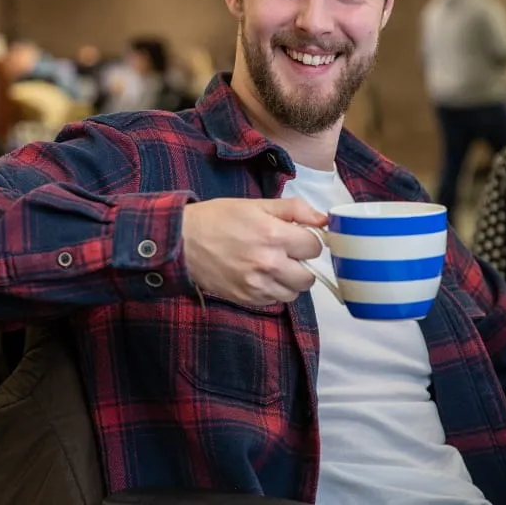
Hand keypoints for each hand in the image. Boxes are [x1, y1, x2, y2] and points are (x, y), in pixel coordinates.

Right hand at [181, 197, 327, 305]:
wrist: (182, 241)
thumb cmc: (219, 218)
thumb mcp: (256, 204)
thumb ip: (294, 209)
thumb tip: (323, 219)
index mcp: (273, 235)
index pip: (314, 248)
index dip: (307, 241)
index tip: (296, 237)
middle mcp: (268, 263)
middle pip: (308, 277)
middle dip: (302, 265)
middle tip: (287, 255)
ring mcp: (257, 285)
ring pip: (293, 293)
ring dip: (289, 281)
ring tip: (273, 267)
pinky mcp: (246, 299)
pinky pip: (274, 301)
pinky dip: (272, 290)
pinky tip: (259, 276)